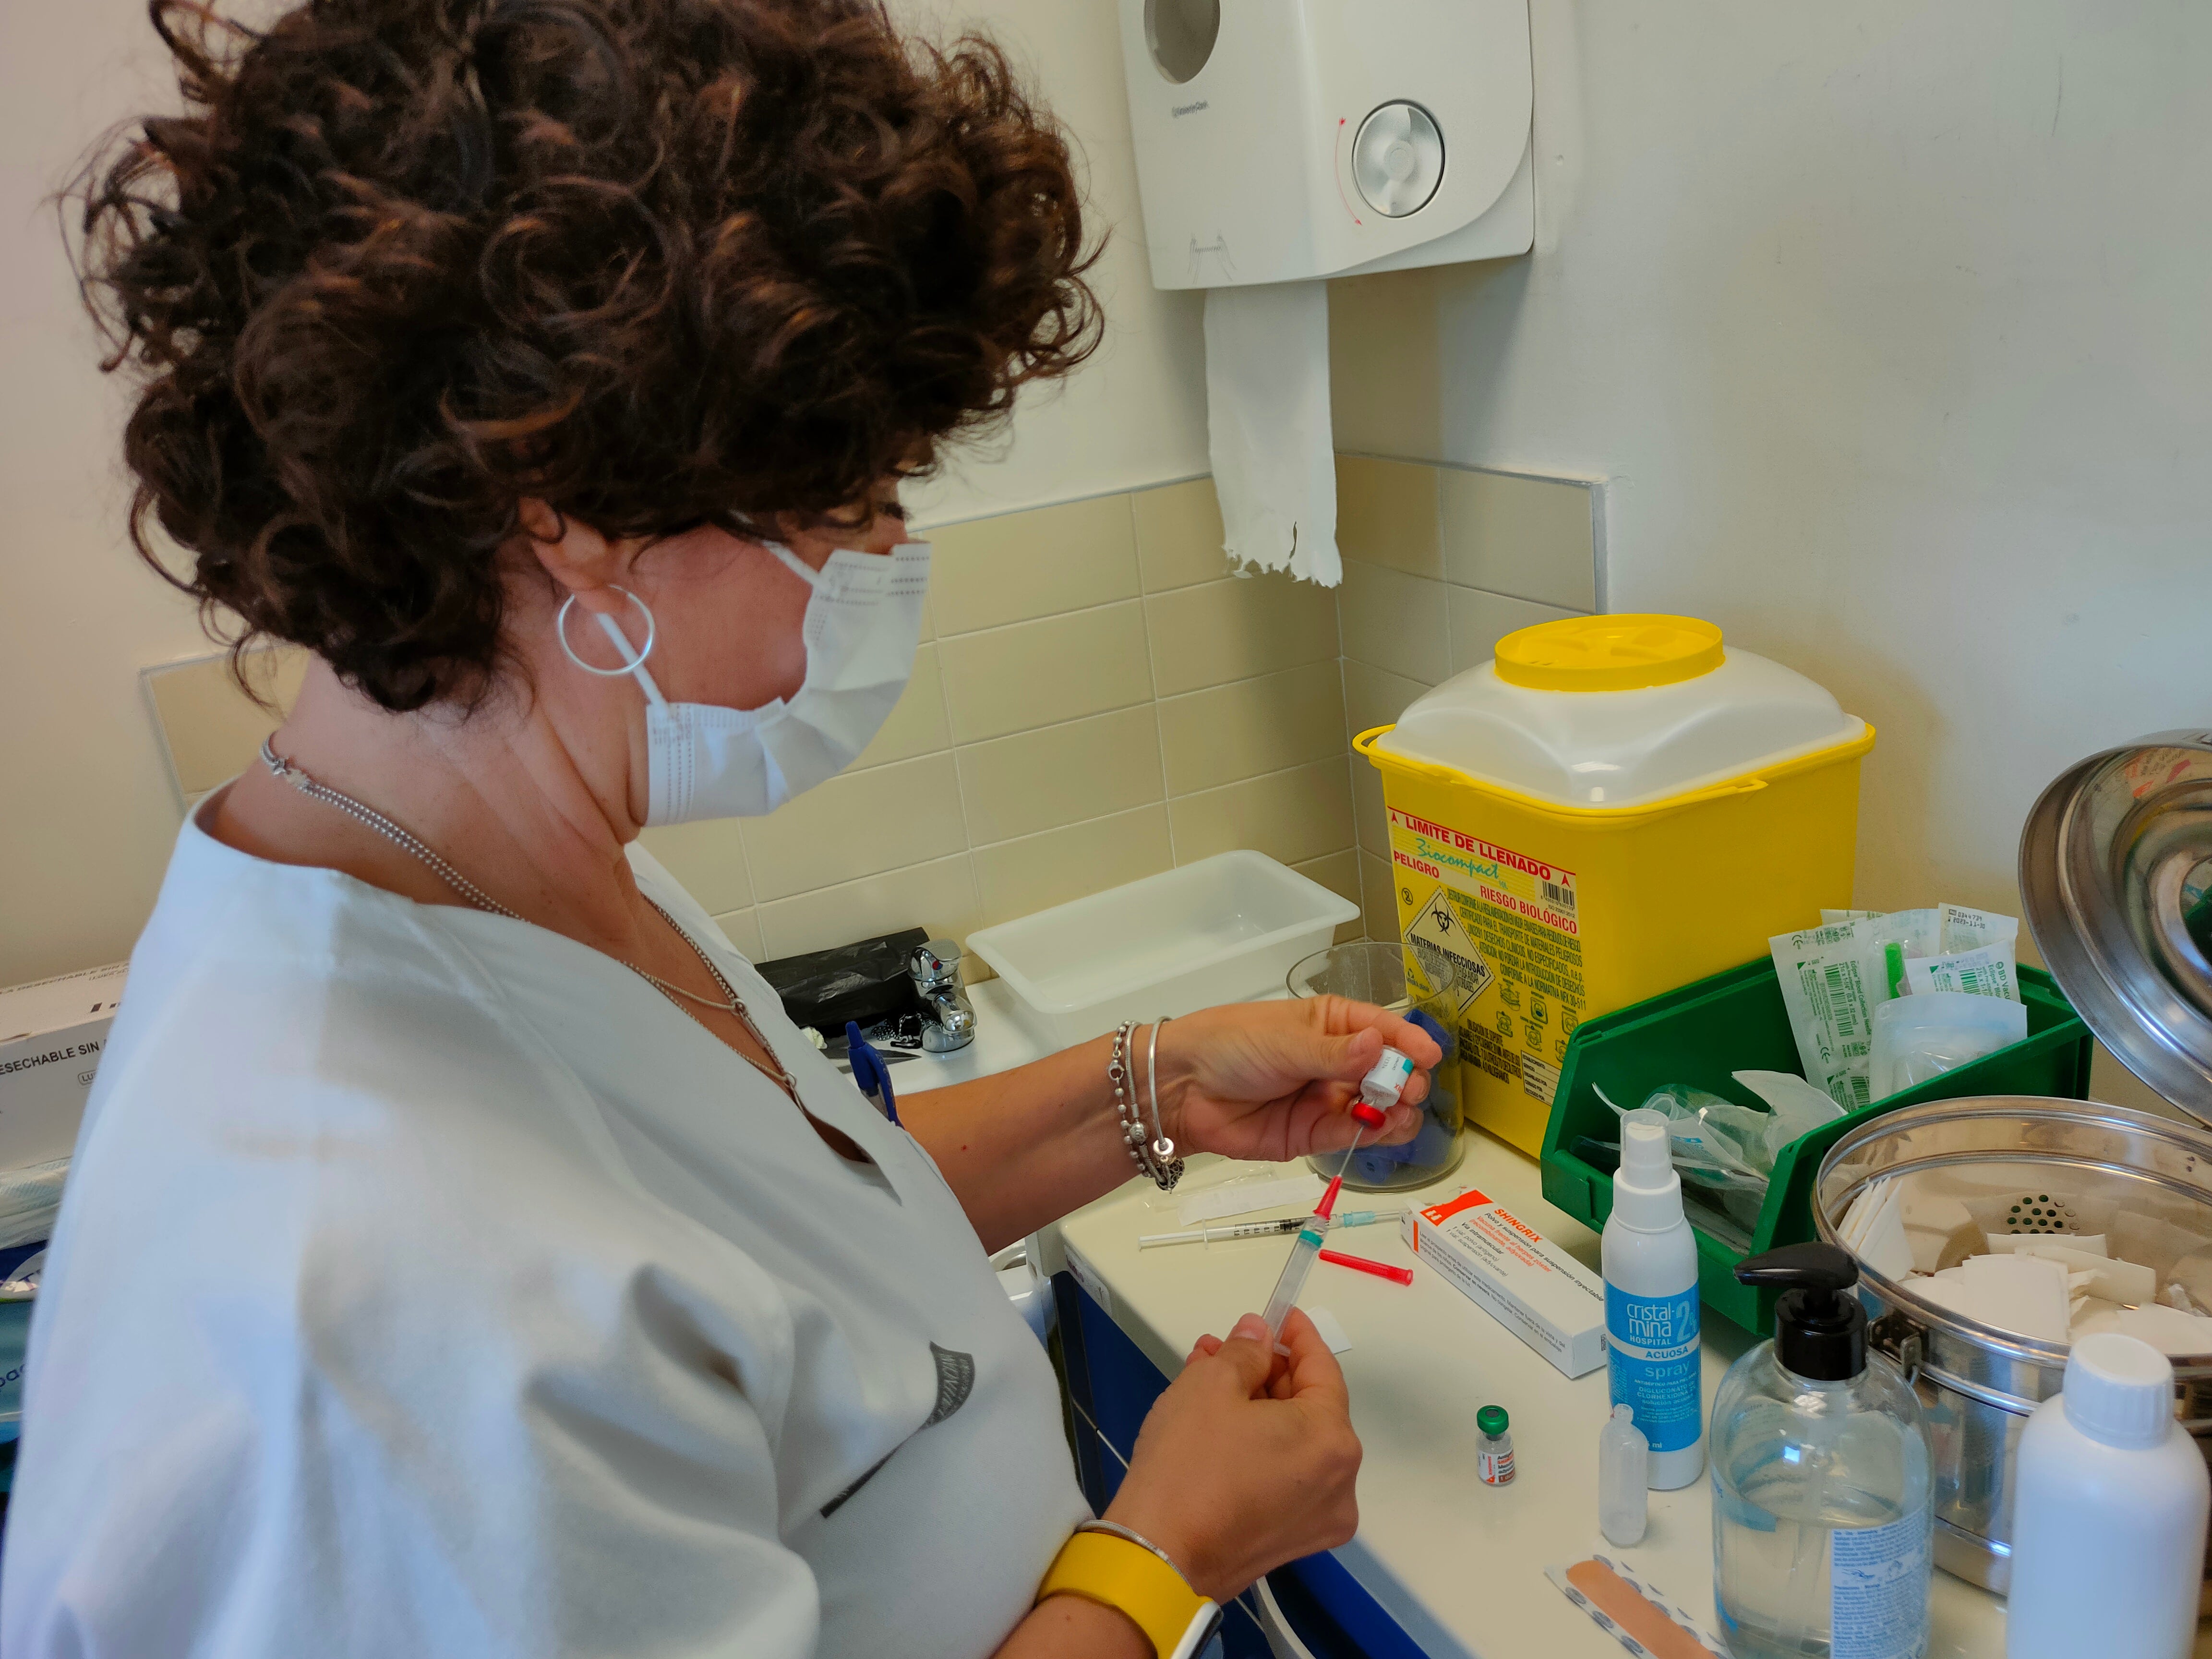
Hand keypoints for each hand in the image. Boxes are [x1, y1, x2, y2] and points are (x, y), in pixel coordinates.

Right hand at [1103, 1309, 1360, 1601]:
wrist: (1157, 1557)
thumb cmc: (1188, 1464)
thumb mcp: (1211, 1385)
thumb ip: (1246, 1351)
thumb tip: (1259, 1335)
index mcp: (1332, 1441)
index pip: (1323, 1370)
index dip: (1298, 1336)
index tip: (1277, 1315)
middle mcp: (1340, 1484)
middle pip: (1309, 1408)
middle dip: (1265, 1373)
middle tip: (1222, 1351)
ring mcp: (1318, 1519)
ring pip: (1292, 1443)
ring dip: (1255, 1407)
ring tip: (1206, 1381)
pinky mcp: (1291, 1542)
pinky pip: (1283, 1477)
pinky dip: (1257, 1447)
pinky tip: (1216, 1426)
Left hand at [1152, 997, 1445, 1163]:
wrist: (1182, 1089)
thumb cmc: (1230, 1044)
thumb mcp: (1285, 1040)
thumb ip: (1335, 1053)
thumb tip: (1378, 1047)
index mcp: (1331, 1024)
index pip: (1382, 1028)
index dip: (1408, 1041)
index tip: (1430, 1055)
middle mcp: (1336, 1061)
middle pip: (1387, 1072)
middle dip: (1405, 1079)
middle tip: (1407, 1088)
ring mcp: (1327, 1099)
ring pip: (1378, 1107)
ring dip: (1396, 1111)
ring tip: (1399, 1111)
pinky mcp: (1314, 1134)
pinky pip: (1354, 1134)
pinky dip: (1372, 1133)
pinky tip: (1382, 1128)